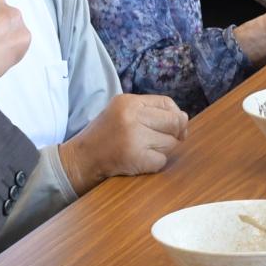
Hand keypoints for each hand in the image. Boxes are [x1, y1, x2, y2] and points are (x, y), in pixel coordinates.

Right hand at [62, 93, 186, 194]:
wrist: (81, 158)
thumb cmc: (106, 135)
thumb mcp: (122, 112)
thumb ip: (151, 112)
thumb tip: (184, 120)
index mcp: (128, 102)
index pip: (167, 103)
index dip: (176, 115)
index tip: (175, 126)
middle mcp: (131, 116)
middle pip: (174, 122)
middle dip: (174, 134)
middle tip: (161, 141)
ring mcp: (133, 137)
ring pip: (171, 143)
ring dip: (163, 150)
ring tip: (144, 149)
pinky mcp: (135, 158)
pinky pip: (162, 161)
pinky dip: (155, 163)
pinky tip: (140, 161)